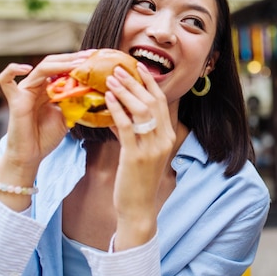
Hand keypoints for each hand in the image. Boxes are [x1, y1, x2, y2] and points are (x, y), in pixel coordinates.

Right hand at [0, 50, 95, 208]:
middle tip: (90, 56)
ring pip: (40, 69)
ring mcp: (25, 91)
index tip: (95, 56)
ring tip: (76, 63)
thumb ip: (77, 102)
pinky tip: (26, 68)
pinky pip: (6, 81)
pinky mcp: (15, 100)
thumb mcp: (69, 116)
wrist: (32, 155)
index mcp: (49, 88)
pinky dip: (12, 70)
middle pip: (53, 63)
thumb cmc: (47, 136)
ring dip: (60, 64)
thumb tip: (100, 93)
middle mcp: (37, 86)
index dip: (78, 61)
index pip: (63, 67)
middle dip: (72, 58)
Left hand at [105, 63, 176, 249]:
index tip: (137, 67)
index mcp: (168, 136)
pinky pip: (127, 127)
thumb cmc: (136, 180)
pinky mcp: (136, 156)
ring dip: (126, 92)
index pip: (161, 102)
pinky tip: (107, 99)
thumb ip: (133, 131)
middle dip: (136, 82)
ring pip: (142, 111)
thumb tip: (118, 110)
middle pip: (153, 102)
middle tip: (119, 67)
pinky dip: (117, 110)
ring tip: (111, 79)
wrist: (138, 208)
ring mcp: (152, 148)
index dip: (150, 82)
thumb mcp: (140, 152)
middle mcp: (164, 139)